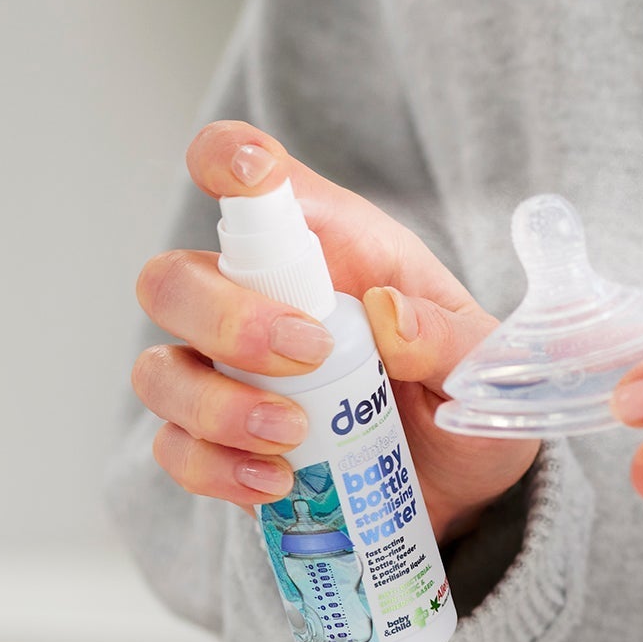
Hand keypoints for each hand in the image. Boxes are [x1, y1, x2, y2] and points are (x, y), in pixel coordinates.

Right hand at [131, 122, 538, 544]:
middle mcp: (257, 299)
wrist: (457, 482)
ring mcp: (225, 374)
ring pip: (159, 370)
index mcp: (324, 246)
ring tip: (294, 435)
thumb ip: (449, 338)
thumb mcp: (483, 363)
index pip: (252, 179)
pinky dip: (215, 467)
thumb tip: (390, 316)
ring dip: (216, 405)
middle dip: (224, 318)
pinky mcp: (219, 443)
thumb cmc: (459, 390)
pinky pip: (176, 448)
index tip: (248, 175)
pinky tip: (275, 483)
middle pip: (174, 279)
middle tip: (308, 355)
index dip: (231, 158)